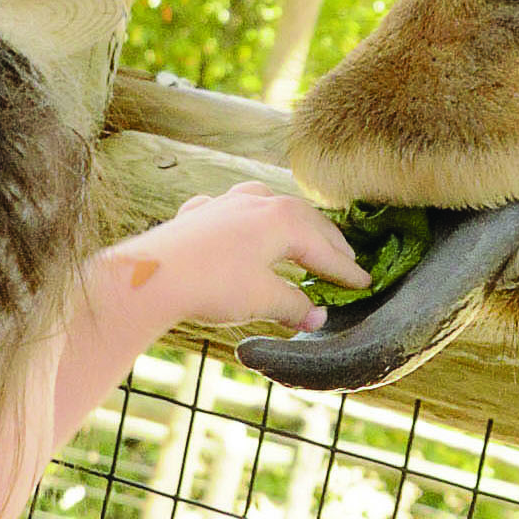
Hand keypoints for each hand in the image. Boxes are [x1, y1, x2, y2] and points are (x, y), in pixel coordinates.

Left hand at [94, 184, 367, 336]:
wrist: (152, 276)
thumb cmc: (213, 285)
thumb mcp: (262, 299)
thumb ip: (294, 306)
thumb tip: (316, 317)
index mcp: (283, 220)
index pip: (325, 249)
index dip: (346, 270)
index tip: (365, 283)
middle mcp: (258, 202)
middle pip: (304, 220)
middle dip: (327, 241)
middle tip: (347, 260)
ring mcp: (226, 203)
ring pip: (270, 206)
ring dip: (292, 223)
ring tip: (303, 236)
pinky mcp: (199, 213)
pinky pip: (235, 211)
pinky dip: (250, 220)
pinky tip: (246, 227)